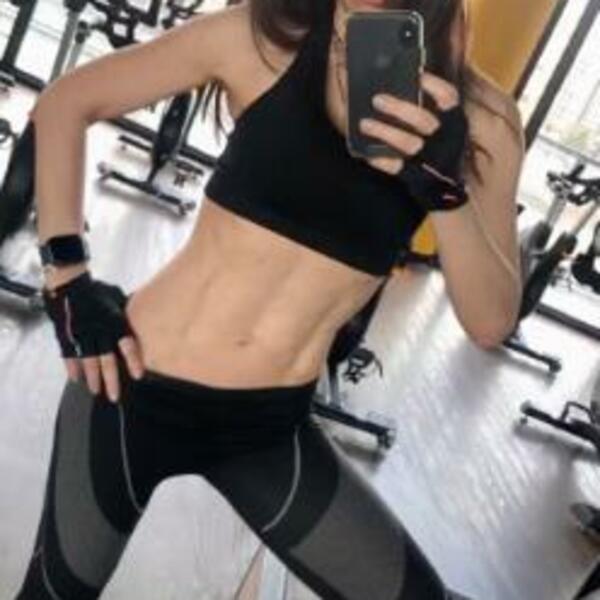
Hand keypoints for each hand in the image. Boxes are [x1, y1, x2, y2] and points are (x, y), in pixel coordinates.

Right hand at [42, 271, 144, 401]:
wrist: (68, 283)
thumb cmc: (96, 290)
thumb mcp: (116, 298)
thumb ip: (127, 312)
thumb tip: (144, 316)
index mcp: (114, 321)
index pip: (127, 344)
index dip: (133, 360)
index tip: (138, 375)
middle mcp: (98, 331)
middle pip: (106, 360)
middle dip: (111, 380)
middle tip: (114, 396)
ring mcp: (81, 335)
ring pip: (88, 361)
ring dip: (92, 378)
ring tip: (96, 390)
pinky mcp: (66, 336)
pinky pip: (69, 355)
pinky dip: (72, 367)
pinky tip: (75, 378)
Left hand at [359, 71, 469, 211]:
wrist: (445, 192)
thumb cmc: (441, 151)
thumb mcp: (448, 129)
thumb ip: (434, 108)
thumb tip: (412, 80)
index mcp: (453, 123)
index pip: (449, 98)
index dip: (434, 85)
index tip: (417, 76)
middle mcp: (443, 140)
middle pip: (423, 120)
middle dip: (399, 108)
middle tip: (377, 99)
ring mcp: (428, 159)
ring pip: (407, 143)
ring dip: (384, 132)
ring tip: (364, 123)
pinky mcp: (414, 175)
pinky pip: (394, 167)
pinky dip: (379, 160)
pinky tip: (366, 153)